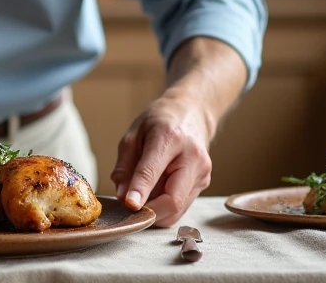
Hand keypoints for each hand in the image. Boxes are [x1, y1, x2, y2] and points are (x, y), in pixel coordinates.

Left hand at [110, 94, 214, 227]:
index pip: (153, 171)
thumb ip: (125, 166)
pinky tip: (156, 192)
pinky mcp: (203, 183)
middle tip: (129, 207)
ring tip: (143, 195)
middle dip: (148, 212)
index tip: (129, 205)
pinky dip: (164, 207)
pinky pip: (181, 206)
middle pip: (172, 200)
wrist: (192, 112)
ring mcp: (202, 172)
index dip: (140, 191)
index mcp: (170, 138)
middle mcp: (192, 157)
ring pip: (177, 209)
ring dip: (155, 211)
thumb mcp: (134, 134)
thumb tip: (122, 196)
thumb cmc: (160, 121)